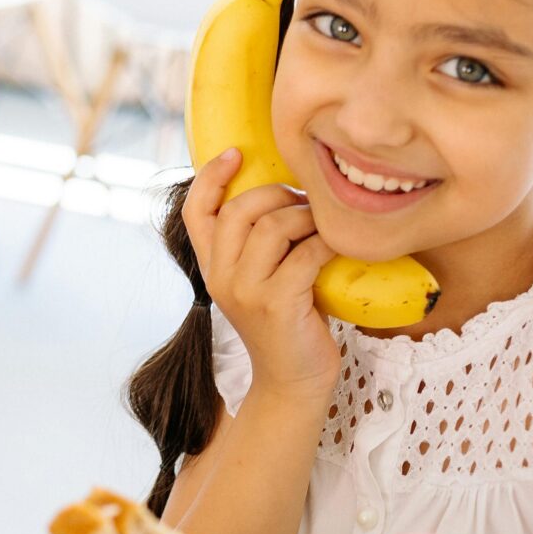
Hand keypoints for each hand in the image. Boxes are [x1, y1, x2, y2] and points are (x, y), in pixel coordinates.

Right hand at [182, 149, 340, 402]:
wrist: (292, 381)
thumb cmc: (287, 321)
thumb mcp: (259, 279)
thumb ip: (257, 243)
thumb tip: (287, 190)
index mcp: (211, 266)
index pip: (195, 210)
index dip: (211, 176)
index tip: (235, 152)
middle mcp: (220, 277)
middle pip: (240, 210)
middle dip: (278, 194)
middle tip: (304, 202)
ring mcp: (246, 293)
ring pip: (273, 227)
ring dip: (307, 218)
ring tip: (323, 226)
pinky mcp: (277, 306)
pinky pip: (305, 255)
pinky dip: (327, 244)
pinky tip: (337, 249)